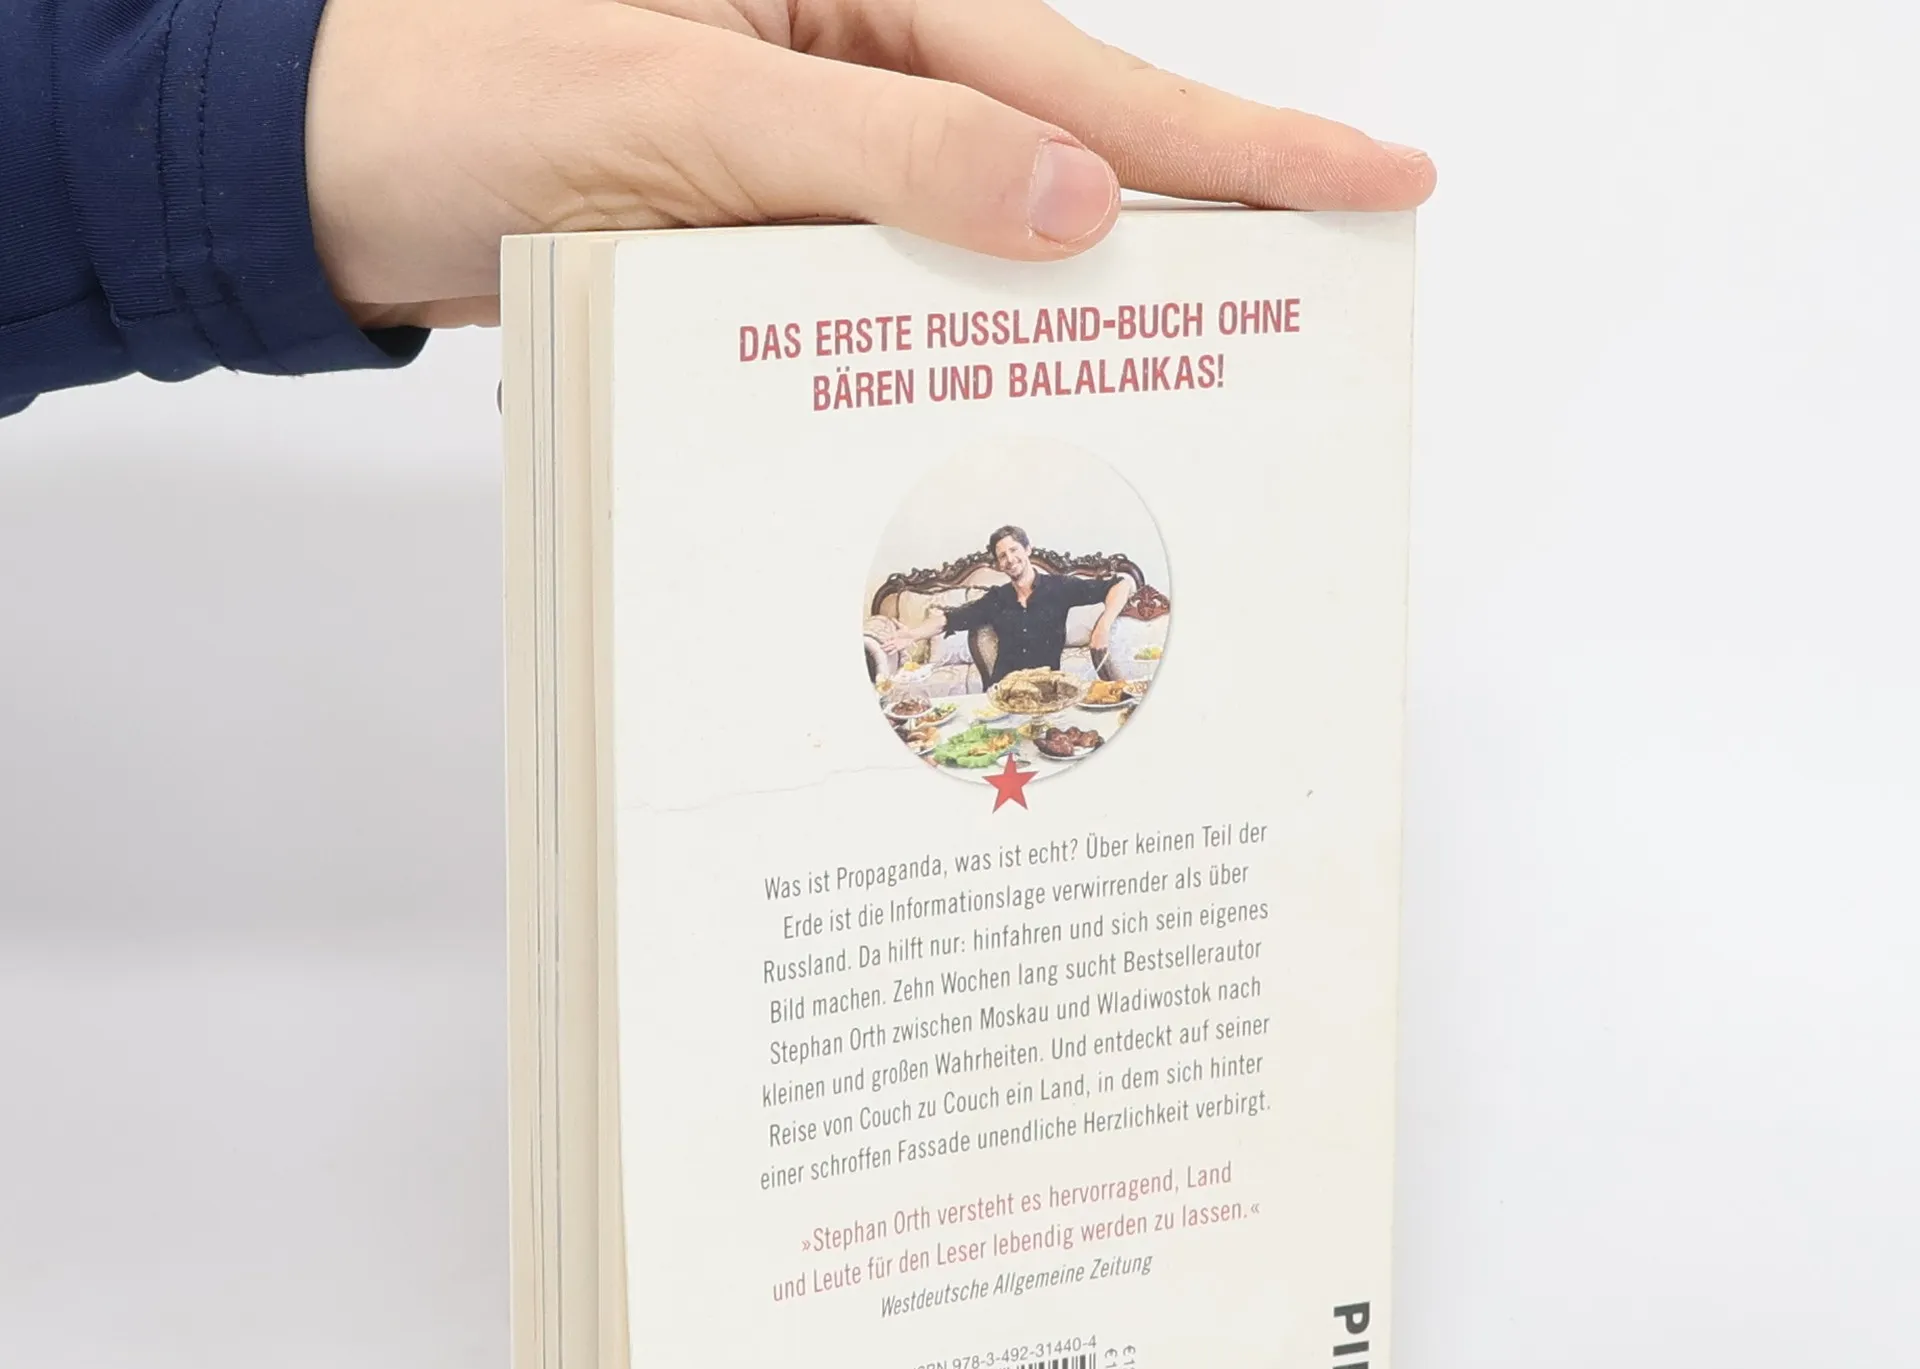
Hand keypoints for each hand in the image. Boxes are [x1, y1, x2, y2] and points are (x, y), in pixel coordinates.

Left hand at [306, 0, 1434, 330]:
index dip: (1237, 145)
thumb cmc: (463, 95)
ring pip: (983, 244)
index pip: (1084, 77)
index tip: (1376, 178)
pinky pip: (892, 295)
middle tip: (1319, 307)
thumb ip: (889, 155)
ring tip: (1184, 387)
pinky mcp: (771, 235)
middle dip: (1186, 234)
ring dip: (1060, 319)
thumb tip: (1077, 200)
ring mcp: (817, 157)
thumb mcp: (688, 113)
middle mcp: (854, 66)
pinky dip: (939, 352)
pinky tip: (994, 401)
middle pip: (1064, 156)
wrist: (325, 169)